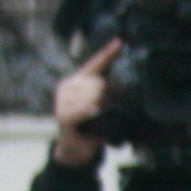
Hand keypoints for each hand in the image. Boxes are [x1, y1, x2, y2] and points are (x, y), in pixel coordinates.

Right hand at [49, 43, 122, 166]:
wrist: (76, 148)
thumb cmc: (92, 125)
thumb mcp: (102, 105)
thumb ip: (109, 93)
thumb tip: (128, 85)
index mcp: (79, 80)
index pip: (95, 63)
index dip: (107, 53)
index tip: (119, 42)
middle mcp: (68, 86)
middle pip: (96, 82)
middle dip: (107, 94)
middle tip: (108, 107)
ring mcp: (63, 100)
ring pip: (91, 95)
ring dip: (101, 106)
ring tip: (100, 114)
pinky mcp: (62, 115)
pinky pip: (82, 109)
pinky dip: (90, 112)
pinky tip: (93, 113)